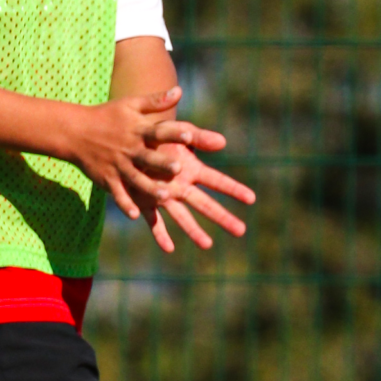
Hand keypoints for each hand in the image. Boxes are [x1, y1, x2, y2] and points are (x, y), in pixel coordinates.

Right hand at [64, 85, 226, 224]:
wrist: (74, 131)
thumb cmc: (107, 116)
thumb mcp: (130, 105)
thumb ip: (156, 101)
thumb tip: (180, 91)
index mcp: (138, 130)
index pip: (159, 131)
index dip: (174, 133)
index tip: (190, 134)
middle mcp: (129, 148)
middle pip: (148, 157)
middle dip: (162, 163)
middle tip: (178, 167)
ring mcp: (117, 165)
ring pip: (136, 179)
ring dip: (150, 188)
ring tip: (165, 197)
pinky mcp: (107, 179)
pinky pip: (117, 193)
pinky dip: (125, 203)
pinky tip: (135, 214)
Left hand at [125, 138, 255, 255]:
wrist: (129, 140)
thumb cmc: (156, 133)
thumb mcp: (178, 131)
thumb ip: (198, 137)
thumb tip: (223, 142)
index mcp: (191, 170)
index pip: (217, 181)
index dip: (234, 189)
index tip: (252, 198)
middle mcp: (180, 187)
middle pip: (205, 204)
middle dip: (223, 217)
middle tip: (241, 231)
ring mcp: (163, 197)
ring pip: (182, 217)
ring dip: (194, 231)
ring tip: (208, 245)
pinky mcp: (145, 202)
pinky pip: (154, 221)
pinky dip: (160, 235)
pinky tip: (168, 249)